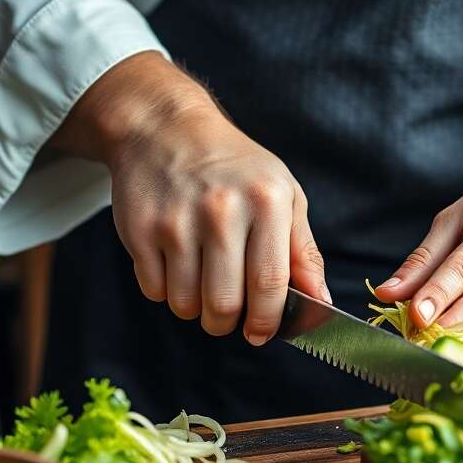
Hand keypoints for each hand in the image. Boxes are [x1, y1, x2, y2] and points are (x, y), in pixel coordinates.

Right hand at [52, 53, 330, 344]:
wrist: (165, 128)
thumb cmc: (234, 167)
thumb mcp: (283, 195)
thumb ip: (303, 252)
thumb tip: (320, 303)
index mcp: (266, 202)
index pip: (269, 284)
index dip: (266, 321)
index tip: (261, 334)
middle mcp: (221, 210)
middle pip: (224, 303)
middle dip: (226, 324)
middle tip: (226, 315)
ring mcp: (177, 220)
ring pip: (186, 304)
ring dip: (194, 308)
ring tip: (200, 283)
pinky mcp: (141, 230)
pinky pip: (155, 291)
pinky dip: (166, 291)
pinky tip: (175, 265)